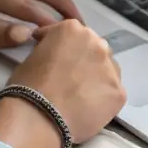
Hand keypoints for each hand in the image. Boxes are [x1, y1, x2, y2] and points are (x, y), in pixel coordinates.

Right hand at [9, 20, 126, 143]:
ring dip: (97, 77)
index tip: (54, 58)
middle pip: (94, 49)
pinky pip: (111, 93)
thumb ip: (50, 50)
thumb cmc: (28, 85)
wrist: (38, 117)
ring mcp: (111, 68)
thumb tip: (54, 58)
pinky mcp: (119, 92)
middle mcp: (97, 43)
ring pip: (107, 71)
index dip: (61, 47)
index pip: (71, 33)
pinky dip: (102, 99)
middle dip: (84, 60)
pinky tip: (89, 109)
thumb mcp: (33, 56)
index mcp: (73, 29)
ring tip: (82, 95)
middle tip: (71, 78)